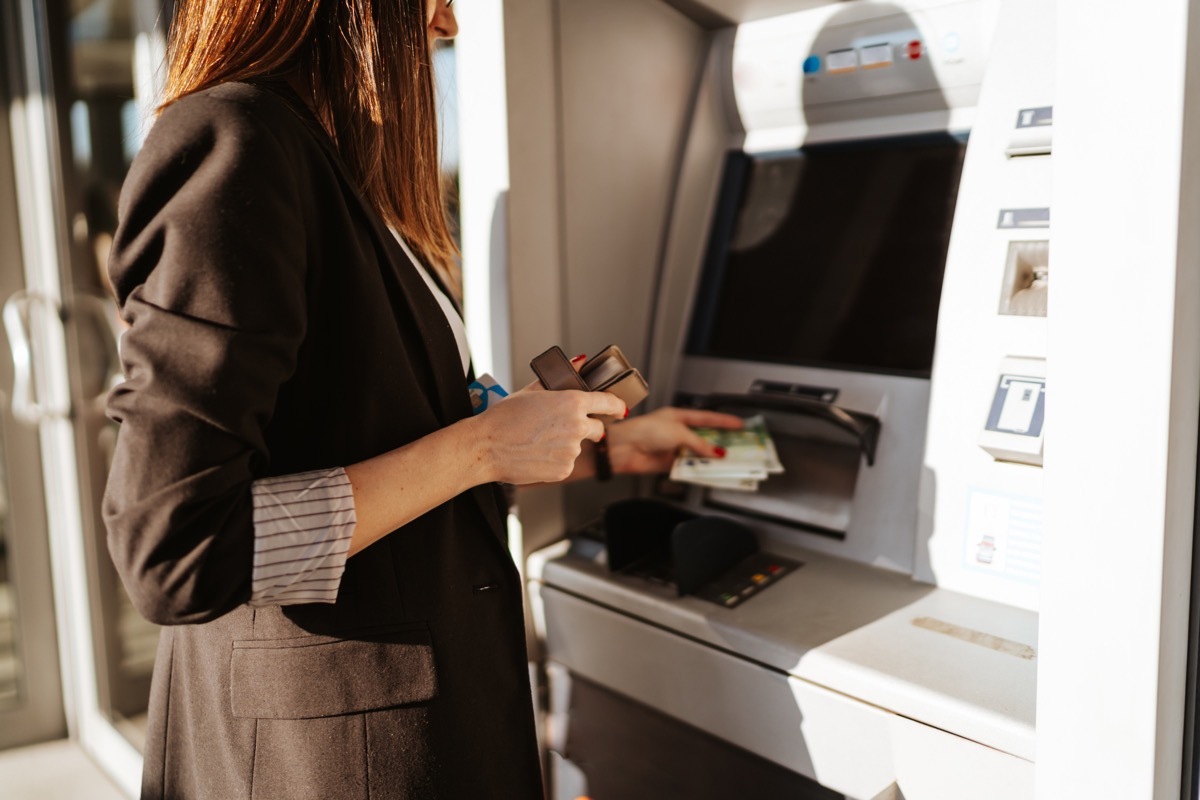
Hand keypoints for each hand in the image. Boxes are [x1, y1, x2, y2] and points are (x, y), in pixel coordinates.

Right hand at [474, 381, 626, 483]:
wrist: (485, 447)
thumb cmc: (504, 418)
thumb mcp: (532, 390)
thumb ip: (562, 377)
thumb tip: (581, 361)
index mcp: (571, 403)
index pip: (607, 403)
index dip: (617, 406)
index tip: (620, 409)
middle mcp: (576, 427)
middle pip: (598, 429)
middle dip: (590, 428)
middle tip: (568, 428)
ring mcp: (571, 451)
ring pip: (577, 447)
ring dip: (566, 445)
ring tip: (538, 442)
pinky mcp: (563, 470)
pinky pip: (565, 464)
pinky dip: (555, 461)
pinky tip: (536, 455)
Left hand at [605, 407, 743, 474]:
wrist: (625, 449)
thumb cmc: (646, 431)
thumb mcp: (678, 433)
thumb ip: (699, 444)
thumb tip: (716, 452)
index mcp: (679, 417)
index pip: (707, 418)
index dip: (724, 421)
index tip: (740, 425)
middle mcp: (677, 432)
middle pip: (704, 438)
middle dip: (721, 442)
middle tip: (739, 446)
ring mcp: (674, 448)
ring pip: (698, 454)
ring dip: (710, 459)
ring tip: (729, 462)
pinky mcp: (669, 463)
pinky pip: (689, 467)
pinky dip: (698, 469)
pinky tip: (709, 472)